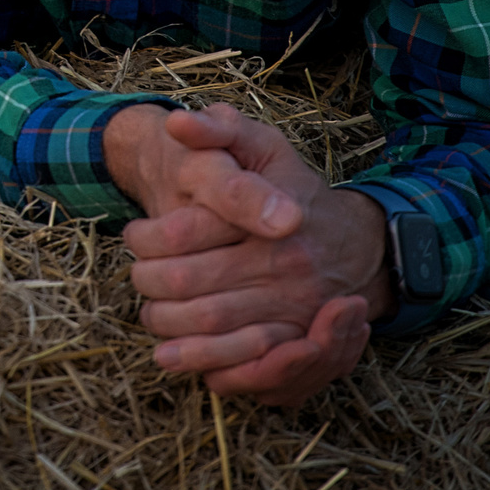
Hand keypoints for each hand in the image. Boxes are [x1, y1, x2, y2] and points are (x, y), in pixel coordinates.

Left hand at [117, 104, 390, 405]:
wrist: (357, 243)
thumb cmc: (294, 190)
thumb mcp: (263, 146)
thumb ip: (219, 130)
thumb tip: (177, 124)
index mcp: (269, 219)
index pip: (181, 234)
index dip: (145, 237)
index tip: (133, 234)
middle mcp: (284, 268)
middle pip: (187, 285)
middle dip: (147, 282)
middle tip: (137, 277)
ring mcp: (293, 311)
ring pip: (208, 329)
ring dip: (166, 327)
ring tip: (149, 315)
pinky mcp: (298, 344)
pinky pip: (243, 365)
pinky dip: (205, 363)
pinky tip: (177, 354)